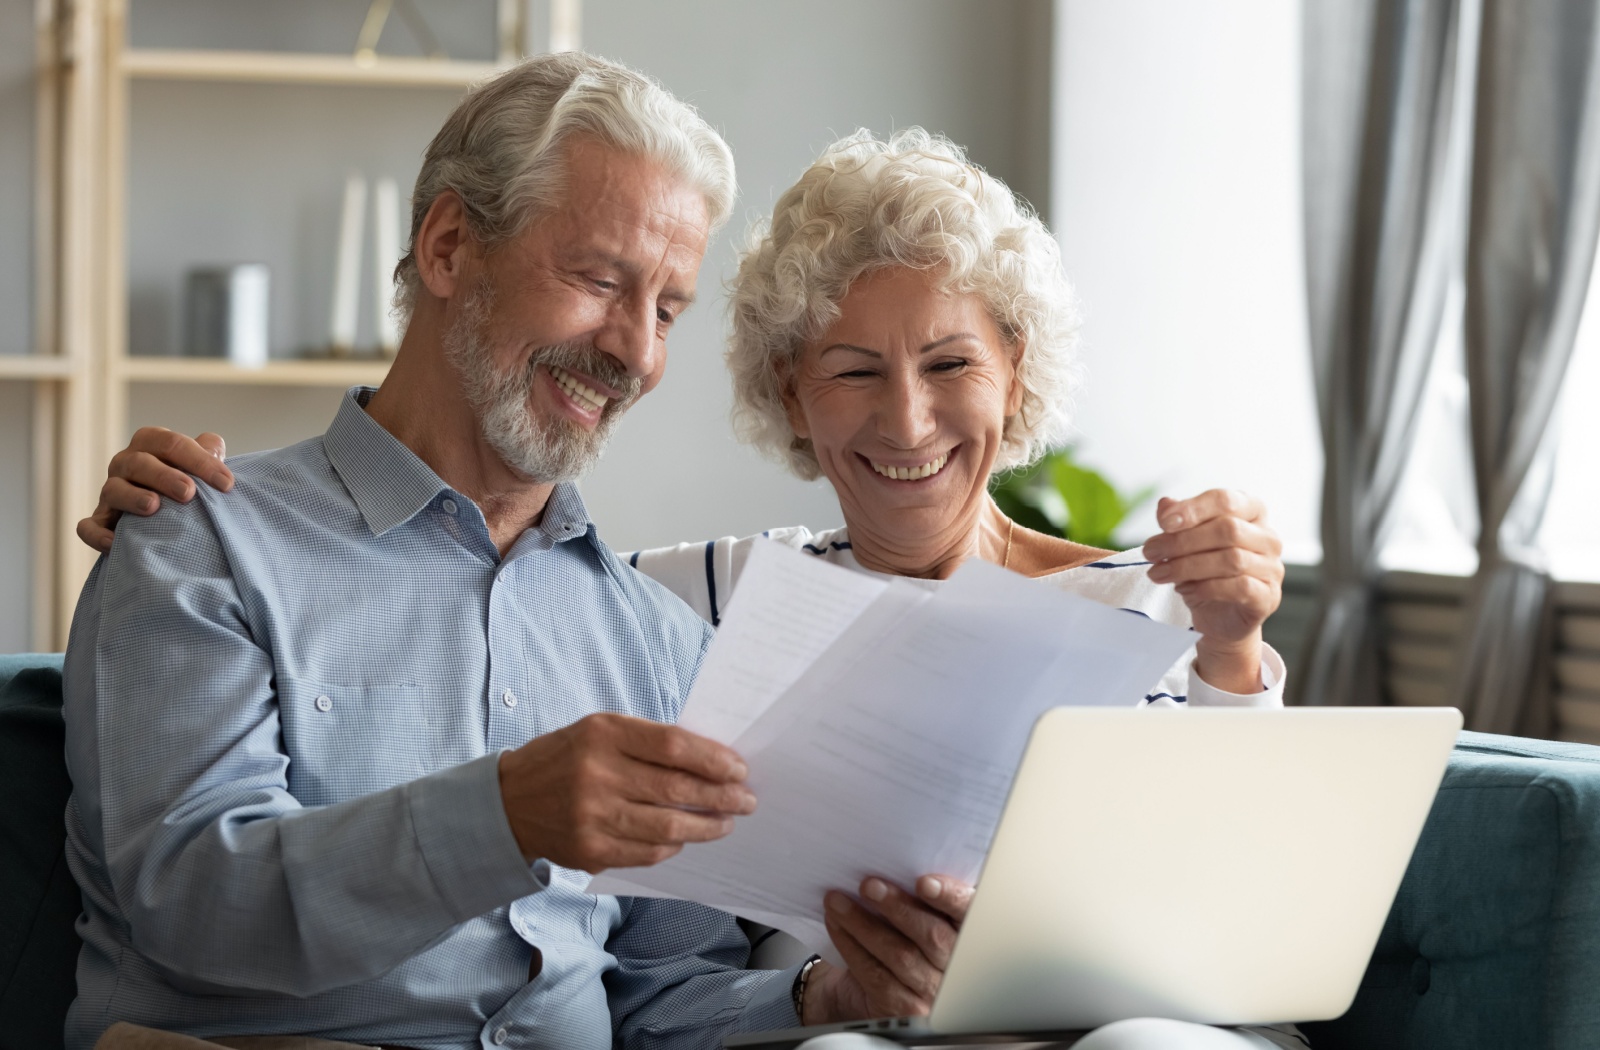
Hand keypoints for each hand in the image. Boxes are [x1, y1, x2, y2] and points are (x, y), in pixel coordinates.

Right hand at [76, 427, 233, 552]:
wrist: (167, 517)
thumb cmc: (187, 485)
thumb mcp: (199, 467)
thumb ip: (208, 453)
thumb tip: (214, 447)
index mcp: (150, 446)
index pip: (170, 443)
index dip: (199, 460)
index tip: (226, 483)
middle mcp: (126, 465)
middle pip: (139, 462)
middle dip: (164, 476)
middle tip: (189, 492)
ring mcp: (110, 493)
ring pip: (113, 490)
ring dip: (132, 497)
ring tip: (154, 506)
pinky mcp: (101, 521)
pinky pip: (89, 527)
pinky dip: (98, 534)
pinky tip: (115, 542)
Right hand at [497, 713, 755, 872]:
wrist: (508, 801)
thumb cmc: (566, 758)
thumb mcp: (600, 730)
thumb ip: (648, 742)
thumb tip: (711, 761)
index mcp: (604, 734)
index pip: (674, 746)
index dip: (714, 759)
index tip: (739, 769)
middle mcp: (597, 774)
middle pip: (677, 789)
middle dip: (722, 796)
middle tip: (746, 800)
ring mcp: (593, 816)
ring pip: (668, 826)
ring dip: (707, 826)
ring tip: (726, 822)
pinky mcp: (590, 850)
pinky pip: (647, 852)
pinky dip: (673, 845)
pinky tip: (686, 838)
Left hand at [804, 875, 972, 1022]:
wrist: (869, 988)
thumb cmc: (899, 937)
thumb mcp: (918, 914)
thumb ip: (919, 895)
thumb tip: (890, 862)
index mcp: (966, 932)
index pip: (968, 913)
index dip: (950, 897)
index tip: (924, 883)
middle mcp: (955, 966)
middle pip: (932, 936)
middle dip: (897, 907)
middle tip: (869, 885)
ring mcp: (932, 991)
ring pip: (899, 954)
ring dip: (863, 923)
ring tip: (838, 900)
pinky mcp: (904, 1006)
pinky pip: (875, 973)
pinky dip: (851, 944)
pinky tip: (836, 924)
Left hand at [1141, 489, 1283, 692]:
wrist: (1218, 617)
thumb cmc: (1204, 572)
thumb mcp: (1185, 543)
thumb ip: (1178, 521)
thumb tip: (1165, 505)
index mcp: (1251, 512)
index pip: (1225, 500)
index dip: (1193, 508)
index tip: (1164, 523)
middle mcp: (1267, 537)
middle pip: (1227, 529)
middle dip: (1182, 541)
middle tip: (1151, 552)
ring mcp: (1272, 568)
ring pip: (1232, 559)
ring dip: (1187, 566)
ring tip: (1159, 573)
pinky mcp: (1268, 596)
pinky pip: (1240, 587)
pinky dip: (1206, 588)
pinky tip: (1184, 590)